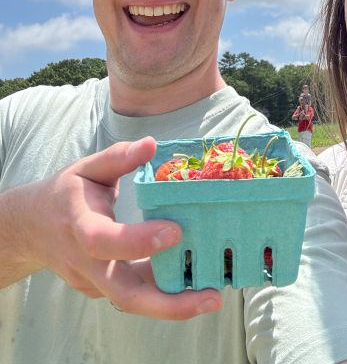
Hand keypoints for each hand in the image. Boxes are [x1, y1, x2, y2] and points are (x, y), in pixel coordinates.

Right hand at [11, 137, 222, 319]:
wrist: (32, 227)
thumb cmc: (67, 192)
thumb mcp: (88, 168)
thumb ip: (118, 157)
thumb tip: (151, 144)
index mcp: (79, 224)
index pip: (102, 240)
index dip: (137, 241)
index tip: (175, 230)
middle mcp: (85, 262)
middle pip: (123, 293)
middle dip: (167, 302)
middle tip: (210, 297)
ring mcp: (92, 281)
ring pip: (131, 301)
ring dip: (172, 305)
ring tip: (211, 298)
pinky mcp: (101, 290)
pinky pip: (133, 295)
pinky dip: (162, 294)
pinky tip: (193, 287)